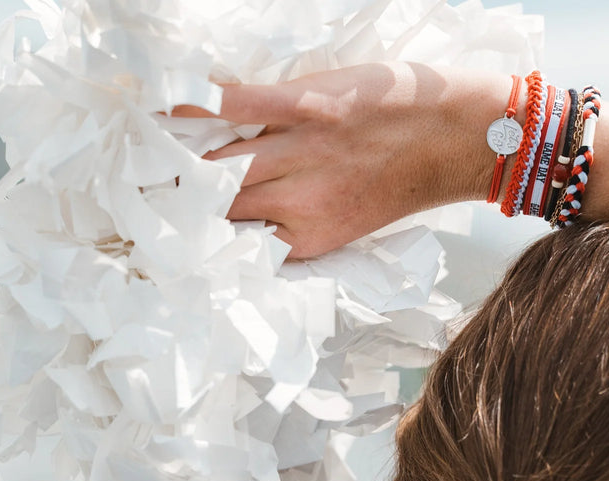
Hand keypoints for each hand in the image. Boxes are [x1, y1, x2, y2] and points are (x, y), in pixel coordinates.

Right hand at [175, 63, 512, 257]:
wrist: (457, 137)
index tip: (180, 243)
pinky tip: (166, 110)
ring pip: (217, 163)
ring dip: (181, 164)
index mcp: (312, 238)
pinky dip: (195, 108)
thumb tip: (259, 228)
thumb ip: (304, 227)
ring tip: (150, 165)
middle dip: (184, 207)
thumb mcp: (354, 223)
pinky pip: (232, 107)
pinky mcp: (301, 105)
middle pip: (220, 207)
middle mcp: (298, 201)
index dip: (207, 244)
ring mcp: (297, 150)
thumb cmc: (411, 182)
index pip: (241, 246)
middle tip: (154, 203)